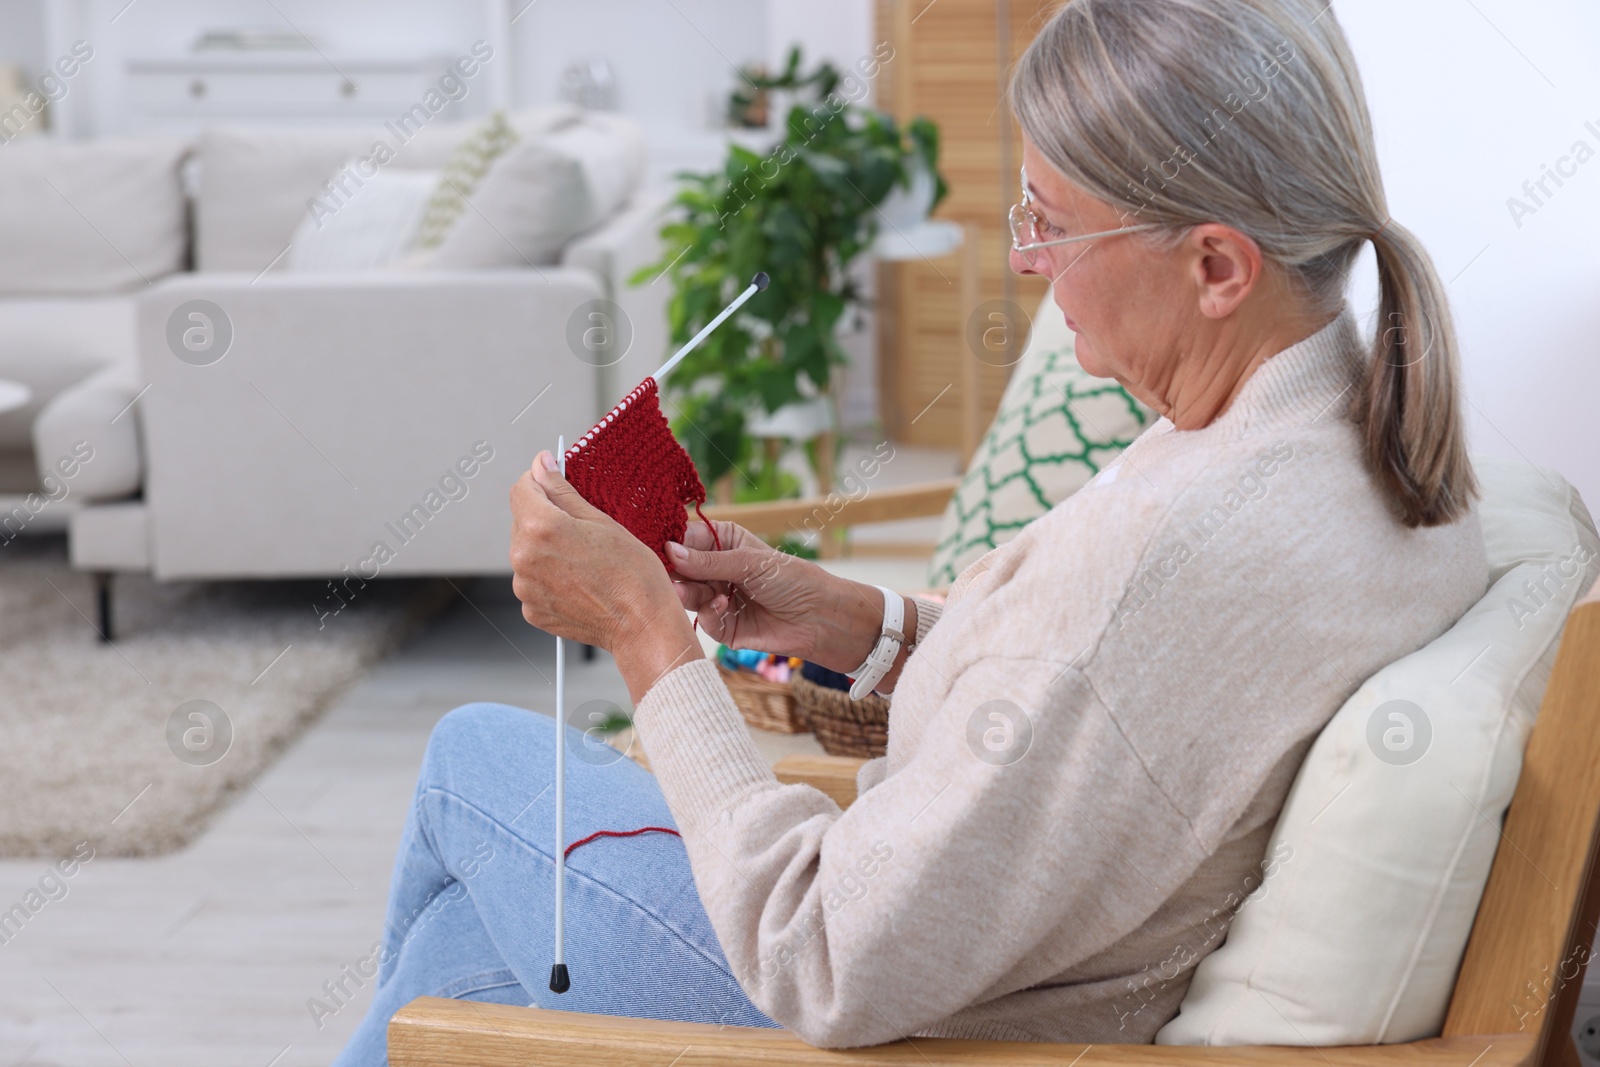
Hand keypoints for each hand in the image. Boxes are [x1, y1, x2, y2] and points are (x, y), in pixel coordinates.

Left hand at [510, 452, 701, 702]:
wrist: (642, 625)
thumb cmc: (633, 573)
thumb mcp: (601, 520)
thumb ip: (562, 490)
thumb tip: (541, 465)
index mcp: (540, 528)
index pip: (521, 488)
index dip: (539, 480)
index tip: (554, 481)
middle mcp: (523, 557)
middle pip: (523, 521)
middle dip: (546, 517)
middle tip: (582, 529)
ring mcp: (525, 588)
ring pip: (528, 552)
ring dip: (547, 549)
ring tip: (584, 561)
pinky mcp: (532, 610)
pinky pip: (534, 581)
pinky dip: (550, 577)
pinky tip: (578, 581)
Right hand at [667, 522, 901, 677]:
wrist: (819, 618)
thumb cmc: (791, 579)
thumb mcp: (749, 562)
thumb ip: (709, 560)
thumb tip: (669, 550)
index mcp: (722, 542)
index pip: (686, 539)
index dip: (670, 543)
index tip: (657, 548)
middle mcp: (716, 569)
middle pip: (680, 569)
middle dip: (675, 573)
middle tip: (669, 575)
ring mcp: (718, 598)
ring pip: (686, 595)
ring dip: (689, 593)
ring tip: (691, 591)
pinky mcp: (723, 627)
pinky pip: (703, 620)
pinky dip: (709, 613)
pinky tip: (724, 606)